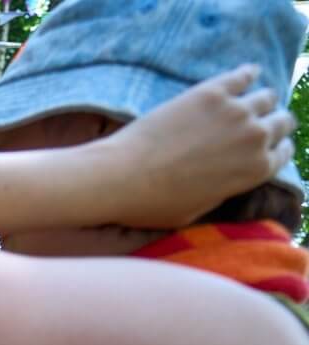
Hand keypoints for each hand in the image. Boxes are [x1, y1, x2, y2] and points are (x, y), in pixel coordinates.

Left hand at [101, 65, 295, 228]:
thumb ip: (223, 191)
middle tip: (259, 122)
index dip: (274, 149)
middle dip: (272, 123)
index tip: (265, 145)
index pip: (282, 153)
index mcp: (256, 171)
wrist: (123, 176)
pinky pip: (242, 75)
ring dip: (260, 100)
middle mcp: (256, 138)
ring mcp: (236, 111)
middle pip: (281, 122)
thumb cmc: (154, 203)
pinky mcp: (212, 91)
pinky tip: (247, 73)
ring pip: (266, 97)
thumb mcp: (197, 210)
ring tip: (248, 101)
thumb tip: (228, 181)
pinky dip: (247, 73)